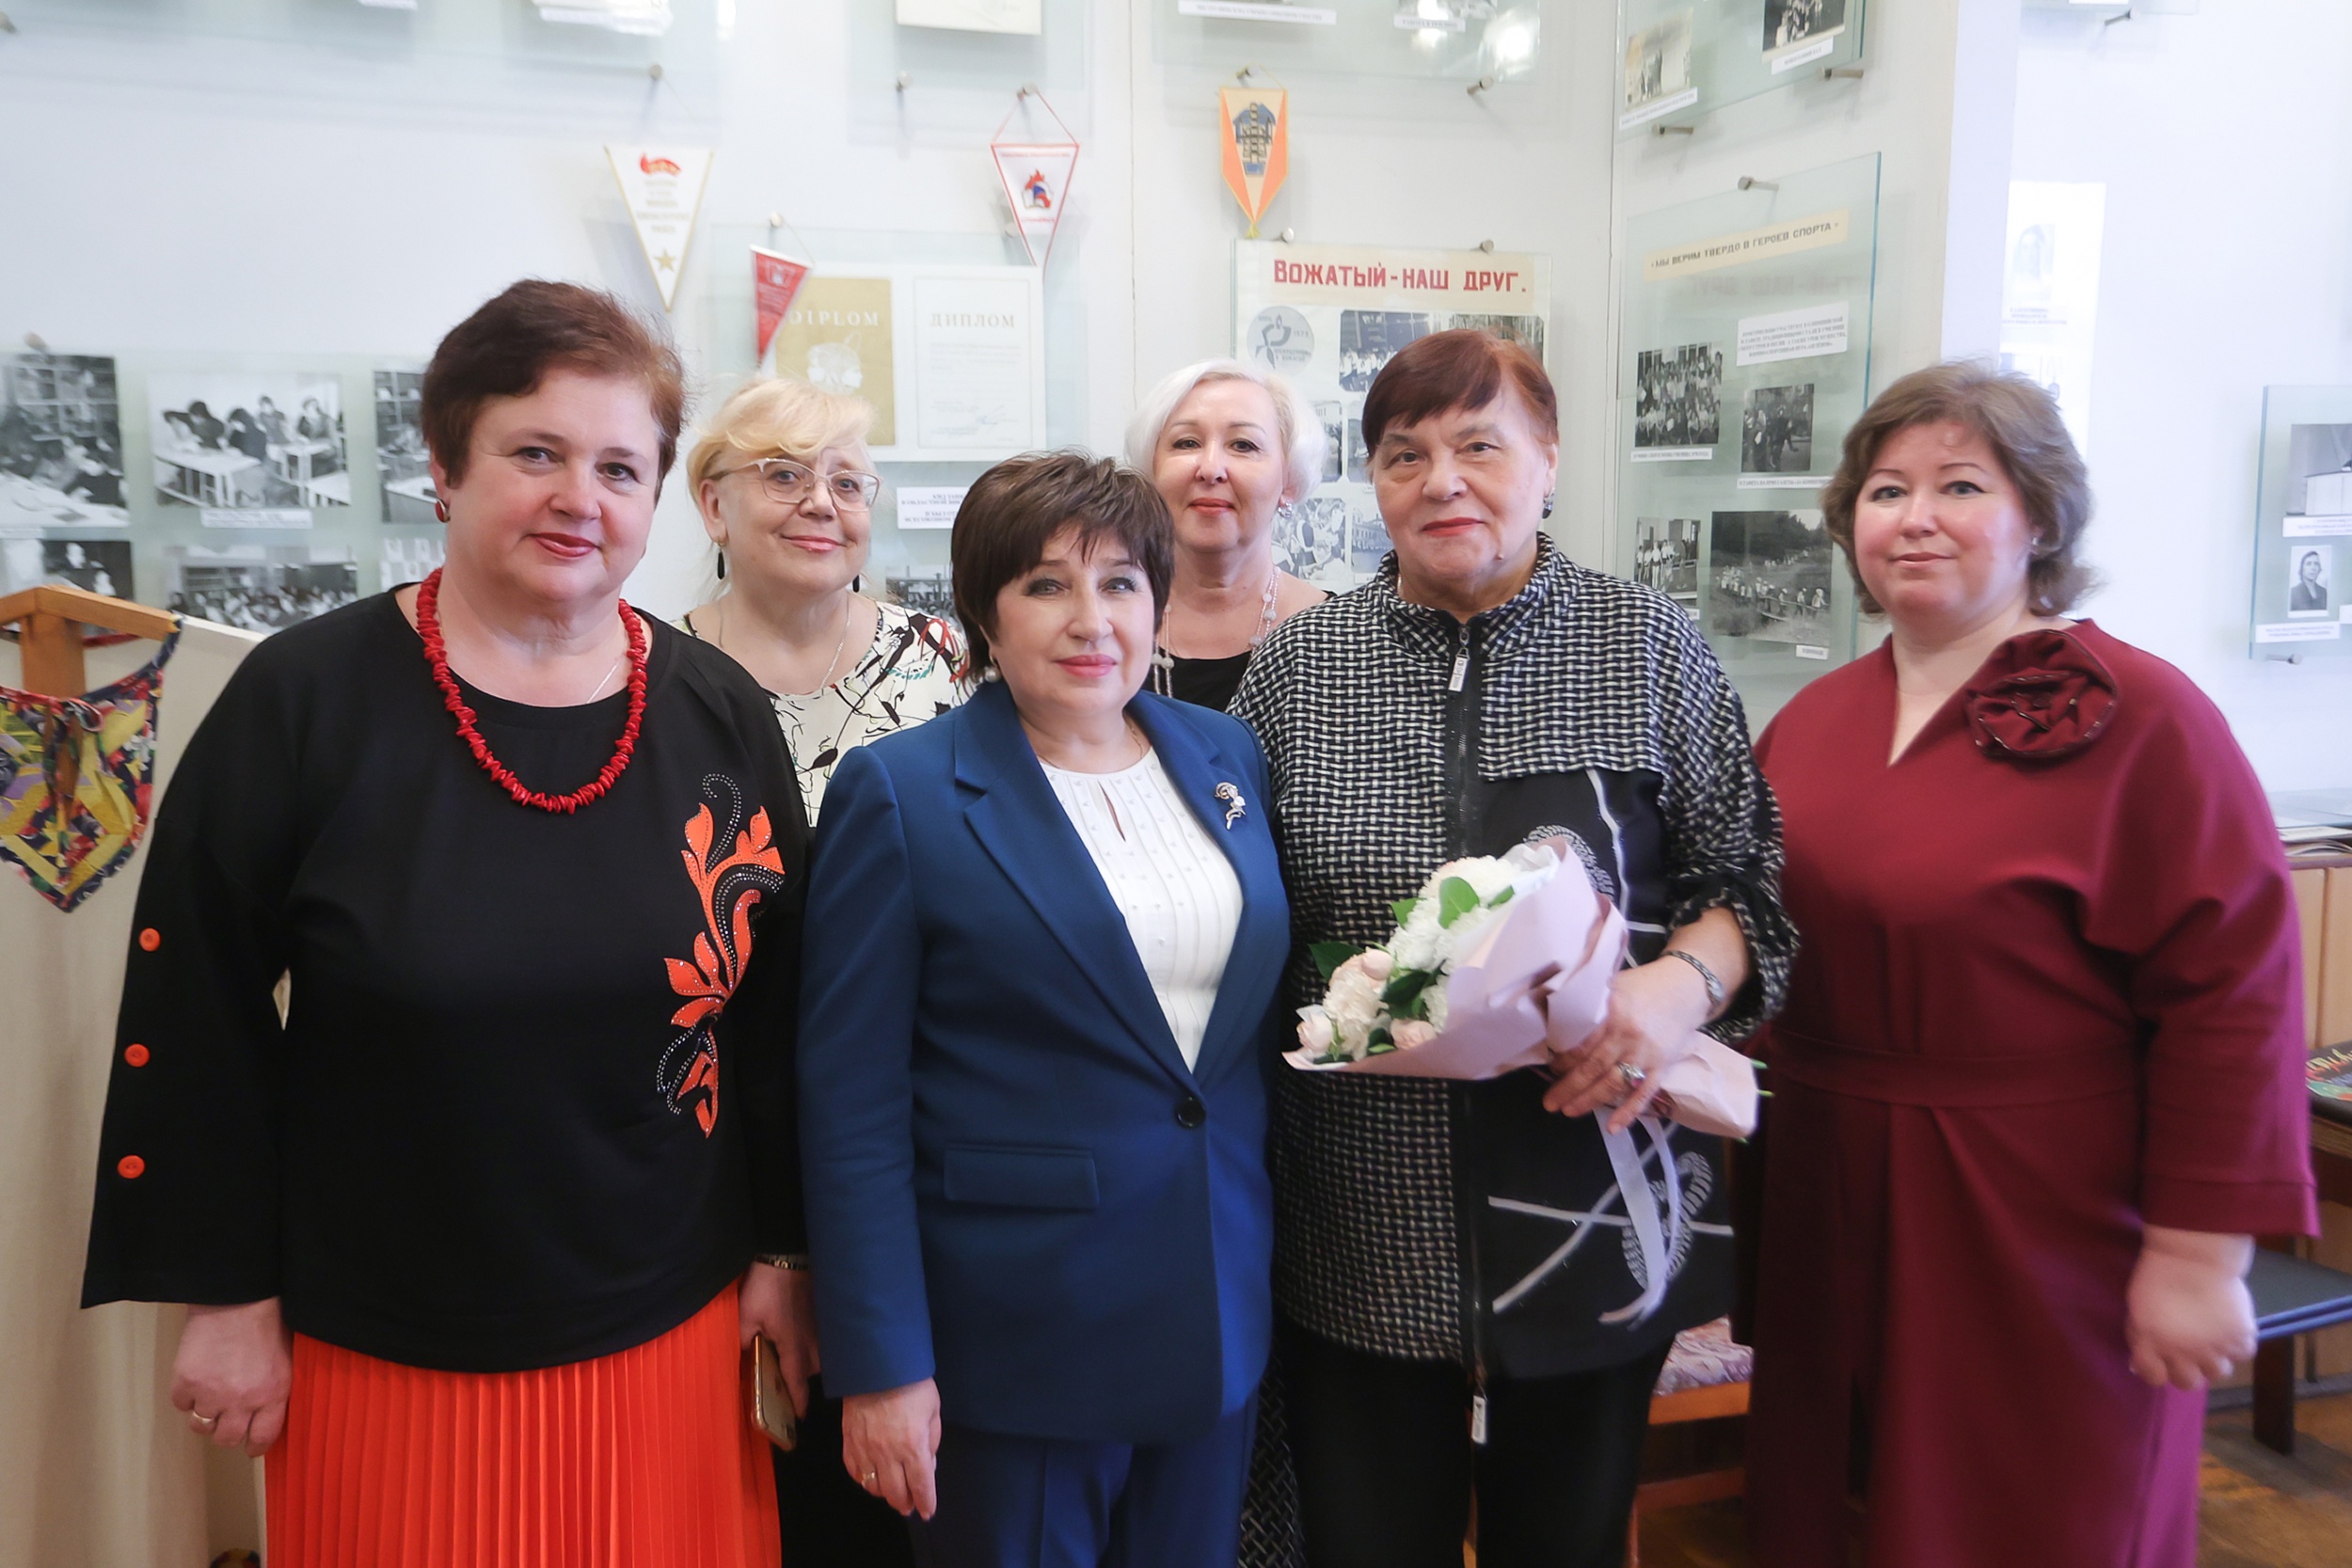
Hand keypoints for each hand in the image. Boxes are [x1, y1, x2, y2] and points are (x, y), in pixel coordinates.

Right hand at [171, 1298, 292, 1455]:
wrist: (237, 1299)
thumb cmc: (266, 1322)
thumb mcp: (286, 1360)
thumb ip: (275, 1391)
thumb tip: (267, 1416)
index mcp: (273, 1394)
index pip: (263, 1437)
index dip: (255, 1446)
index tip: (251, 1446)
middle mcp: (242, 1401)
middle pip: (227, 1439)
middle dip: (227, 1432)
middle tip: (226, 1421)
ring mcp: (211, 1394)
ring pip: (200, 1426)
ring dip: (205, 1416)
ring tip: (210, 1399)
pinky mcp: (186, 1383)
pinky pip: (181, 1404)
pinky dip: (186, 1397)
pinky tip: (195, 1381)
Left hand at [739, 1262, 820, 1417]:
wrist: (790, 1255)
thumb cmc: (767, 1287)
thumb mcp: (745, 1317)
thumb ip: (744, 1342)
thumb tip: (746, 1359)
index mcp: (795, 1349)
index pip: (798, 1386)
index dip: (798, 1405)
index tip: (797, 1419)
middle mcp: (815, 1344)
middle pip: (812, 1373)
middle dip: (802, 1379)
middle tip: (787, 1381)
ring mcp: (824, 1328)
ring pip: (822, 1356)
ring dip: (810, 1360)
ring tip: (795, 1358)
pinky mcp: (827, 1315)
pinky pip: (826, 1339)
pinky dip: (817, 1344)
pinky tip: (805, 1336)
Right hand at [842, 1378, 941, 1519]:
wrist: (876, 1363)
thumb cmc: (912, 1385)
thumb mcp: (933, 1411)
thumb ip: (932, 1441)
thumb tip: (928, 1467)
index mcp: (913, 1446)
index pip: (921, 1485)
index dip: (926, 1502)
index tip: (927, 1512)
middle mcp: (888, 1454)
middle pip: (895, 1493)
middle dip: (905, 1503)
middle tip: (910, 1505)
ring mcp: (865, 1449)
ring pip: (873, 1487)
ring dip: (884, 1494)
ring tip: (892, 1491)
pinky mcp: (848, 1442)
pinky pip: (855, 1472)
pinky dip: (864, 1480)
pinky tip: (871, 1478)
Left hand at [1544, 956, 1709, 1132]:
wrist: (1686, 987)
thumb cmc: (1643, 986)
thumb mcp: (1611, 985)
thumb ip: (1589, 1005)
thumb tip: (1554, 1022)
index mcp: (1612, 1012)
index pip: (1581, 1043)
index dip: (1563, 1060)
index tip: (1550, 1068)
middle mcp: (1628, 1035)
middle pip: (1593, 1067)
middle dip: (1569, 1087)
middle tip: (1550, 1102)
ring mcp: (1646, 1054)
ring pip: (1613, 1084)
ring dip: (1589, 1101)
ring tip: (1569, 1111)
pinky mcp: (1662, 1067)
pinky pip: (1644, 1094)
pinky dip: (1628, 1113)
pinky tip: (1613, 1127)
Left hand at [2126, 1228, 2255, 1390]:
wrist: (2192, 1257)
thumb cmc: (2157, 1275)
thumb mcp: (2136, 1308)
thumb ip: (2140, 1337)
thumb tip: (2140, 1361)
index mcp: (2151, 1345)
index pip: (2154, 1378)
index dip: (2157, 1371)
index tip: (2161, 1361)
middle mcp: (2182, 1354)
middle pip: (2189, 1384)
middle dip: (2188, 1371)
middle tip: (2190, 1354)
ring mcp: (2213, 1350)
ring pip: (2219, 1373)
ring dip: (2215, 1359)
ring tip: (2214, 1341)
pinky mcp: (2239, 1338)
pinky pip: (2243, 1354)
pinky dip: (2239, 1345)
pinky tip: (2232, 1329)